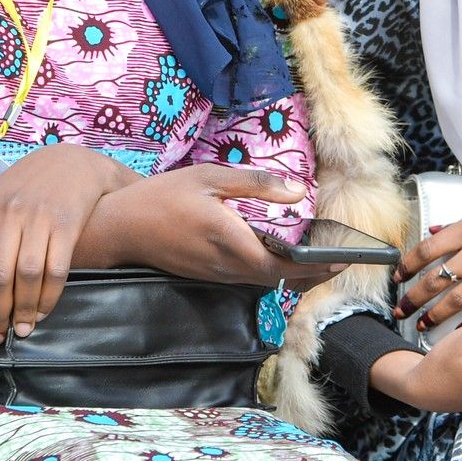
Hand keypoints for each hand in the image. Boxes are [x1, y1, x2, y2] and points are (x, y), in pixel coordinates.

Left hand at [0, 145, 137, 343]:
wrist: (68, 162)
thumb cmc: (17, 192)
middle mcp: (8, 213)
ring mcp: (39, 217)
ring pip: (27, 276)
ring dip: (23, 310)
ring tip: (20, 330)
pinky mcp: (68, 223)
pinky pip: (57, 270)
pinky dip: (48, 298)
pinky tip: (41, 312)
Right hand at [86, 165, 339, 290]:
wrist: (120, 226)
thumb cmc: (164, 197)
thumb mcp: (210, 178)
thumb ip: (255, 185)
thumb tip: (296, 193)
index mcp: (231, 242)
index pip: (283, 266)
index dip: (315, 266)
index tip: (341, 259)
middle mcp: (226, 267)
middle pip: (279, 278)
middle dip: (312, 273)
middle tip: (340, 261)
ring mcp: (215, 275)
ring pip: (263, 281)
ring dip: (293, 274)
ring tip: (319, 260)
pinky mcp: (206, 276)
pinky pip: (246, 278)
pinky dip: (270, 272)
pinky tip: (279, 257)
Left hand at [395, 186, 461, 327]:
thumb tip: (436, 233)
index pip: (425, 249)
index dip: (406, 266)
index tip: (398, 277)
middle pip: (434, 280)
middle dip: (413, 298)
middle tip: (401, 310)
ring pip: (454, 302)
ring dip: (434, 316)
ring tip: (422, 325)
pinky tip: (459, 334)